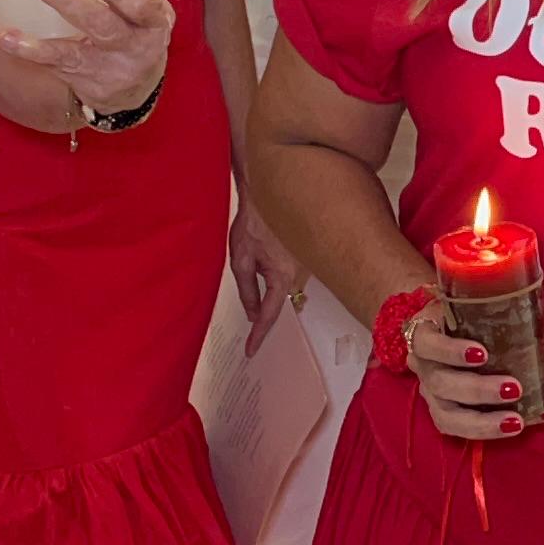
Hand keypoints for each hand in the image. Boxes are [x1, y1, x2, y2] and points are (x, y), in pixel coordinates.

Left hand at [0, 0, 174, 114]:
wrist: (135, 87)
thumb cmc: (133, 29)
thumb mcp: (139, 10)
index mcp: (154, 23)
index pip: (141, 6)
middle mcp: (136, 50)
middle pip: (105, 28)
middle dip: (73, 5)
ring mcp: (108, 70)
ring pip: (74, 53)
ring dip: (40, 44)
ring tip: (11, 33)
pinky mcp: (85, 82)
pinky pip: (54, 66)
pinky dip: (29, 52)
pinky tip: (8, 40)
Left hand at [230, 202, 307, 355]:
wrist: (269, 194)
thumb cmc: (254, 222)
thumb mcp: (241, 259)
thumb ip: (247, 290)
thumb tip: (251, 314)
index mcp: (283, 276)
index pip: (269, 314)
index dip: (259, 334)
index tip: (251, 350)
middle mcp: (298, 273)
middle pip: (278, 302)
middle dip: (262, 311)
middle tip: (247, 318)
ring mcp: (302, 265)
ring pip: (281, 288)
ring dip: (266, 288)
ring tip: (252, 276)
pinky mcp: (301, 256)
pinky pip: (286, 276)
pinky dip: (273, 278)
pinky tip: (263, 260)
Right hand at [403, 301, 543, 442]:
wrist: (456, 327)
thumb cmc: (479, 313)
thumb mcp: (502, 304)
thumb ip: (531, 319)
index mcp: (428, 330)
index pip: (426, 342)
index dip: (449, 350)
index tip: (482, 353)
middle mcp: (423, 364)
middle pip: (439, 382)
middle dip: (476, 389)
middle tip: (513, 388)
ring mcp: (430, 391)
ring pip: (445, 414)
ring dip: (481, 421)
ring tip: (515, 421)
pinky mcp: (441, 411)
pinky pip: (454, 429)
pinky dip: (483, 431)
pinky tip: (511, 428)